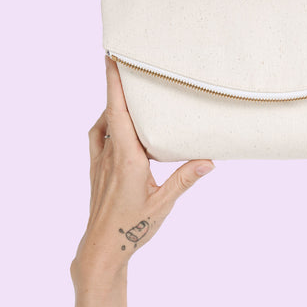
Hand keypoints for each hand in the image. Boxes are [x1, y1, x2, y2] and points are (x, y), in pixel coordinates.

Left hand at [70, 55, 214, 286]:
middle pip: (111, 110)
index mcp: (127, 158)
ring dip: (113, 103)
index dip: (114, 85)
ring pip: (104, 122)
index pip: (118, 113)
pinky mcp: (97, 169)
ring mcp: (100, 161)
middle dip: (116, 84)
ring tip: (128, 91)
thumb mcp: (163, 203)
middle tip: (125, 63)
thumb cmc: (132, 228)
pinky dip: (106, 122)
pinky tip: (116, 124)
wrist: (102, 246)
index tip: (112, 60)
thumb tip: (210, 161)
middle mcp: (111, 154)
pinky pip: (97, 137)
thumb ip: (185, 179)